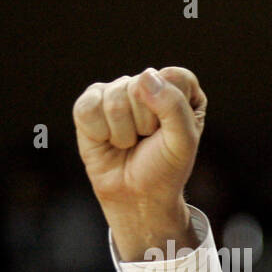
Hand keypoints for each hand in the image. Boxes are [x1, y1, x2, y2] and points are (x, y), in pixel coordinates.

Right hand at [73, 67, 205, 260]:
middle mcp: (148, 85)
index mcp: (179, 90)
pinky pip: (88, 108)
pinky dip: (100, 133)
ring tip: (130, 143)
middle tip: (148, 140)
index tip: (171, 131)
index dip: (172, 108)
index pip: (175, 77)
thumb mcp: (183, 142)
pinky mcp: (90, 104)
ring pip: (114, 99)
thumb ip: (173, 107)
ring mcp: (117, 92)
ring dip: (124, 132)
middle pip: (141, 86)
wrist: (137, 195)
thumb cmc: (165, 168)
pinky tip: (108, 141)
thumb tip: (145, 77)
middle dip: (146, 122)